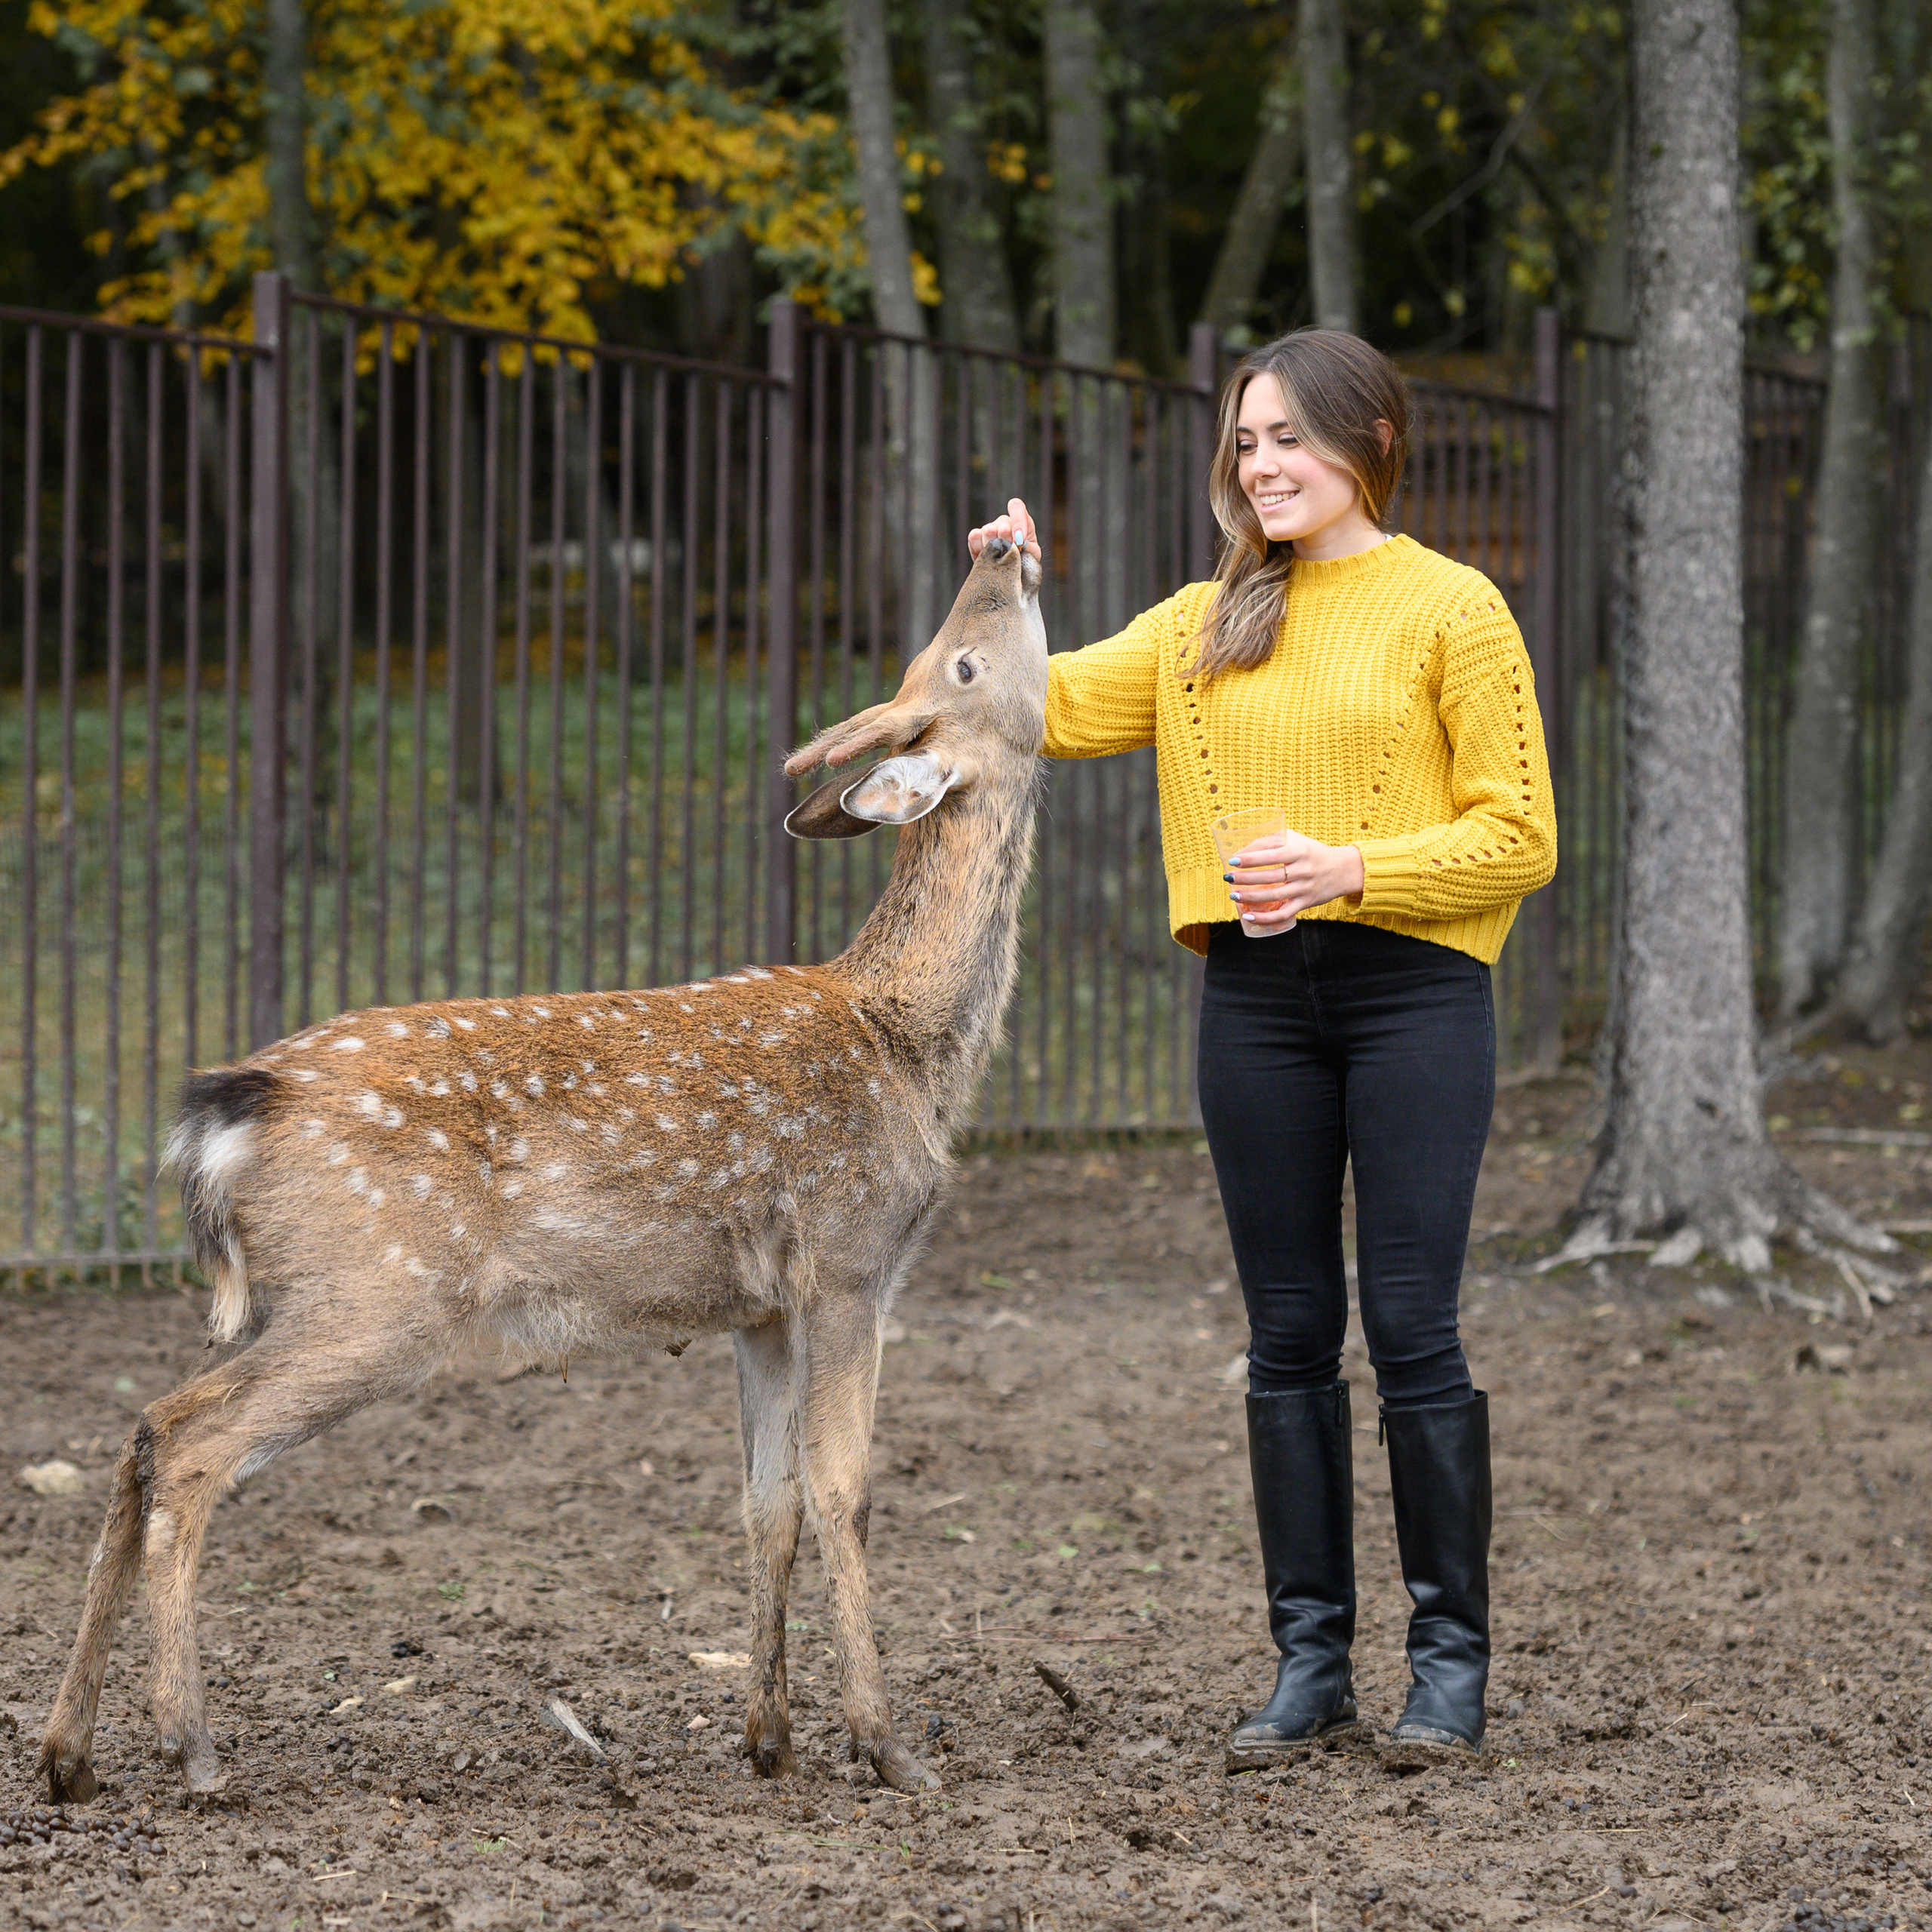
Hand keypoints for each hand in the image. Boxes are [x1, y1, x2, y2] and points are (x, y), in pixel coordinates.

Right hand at [967, 497, 1043, 564]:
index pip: (1016, 507)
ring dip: (994, 548)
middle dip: (1007, 541)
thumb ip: (1031, 548)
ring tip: (999, 559)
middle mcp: (1004, 522)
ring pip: (988, 530)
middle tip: (1009, 555)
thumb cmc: (1024, 563)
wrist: (1008, 577)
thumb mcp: (1032, 557)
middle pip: (1002, 522)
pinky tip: (987, 558)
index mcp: (1020, 522)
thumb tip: (1020, 542)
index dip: (1018, 521)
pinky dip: (980, 549)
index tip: (1020, 540)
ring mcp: (989, 528)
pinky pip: (974, 536)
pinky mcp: (975, 537)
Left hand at [1224, 831, 1365, 927]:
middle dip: (1245, 878)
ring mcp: (1305, 888)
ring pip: (1274, 896)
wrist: (1344, 869)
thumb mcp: (1296, 840)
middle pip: (1270, 876)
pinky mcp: (1305, 903)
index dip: (1251, 858)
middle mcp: (1303, 870)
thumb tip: (1243, 849)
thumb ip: (1272, 841)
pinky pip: (1284, 914)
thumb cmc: (1313, 852)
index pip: (1272, 854)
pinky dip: (1265, 918)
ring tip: (1233, 894)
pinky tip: (1249, 916)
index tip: (1233, 860)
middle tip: (1228, 877)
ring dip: (1251, 897)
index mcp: (1299, 851)